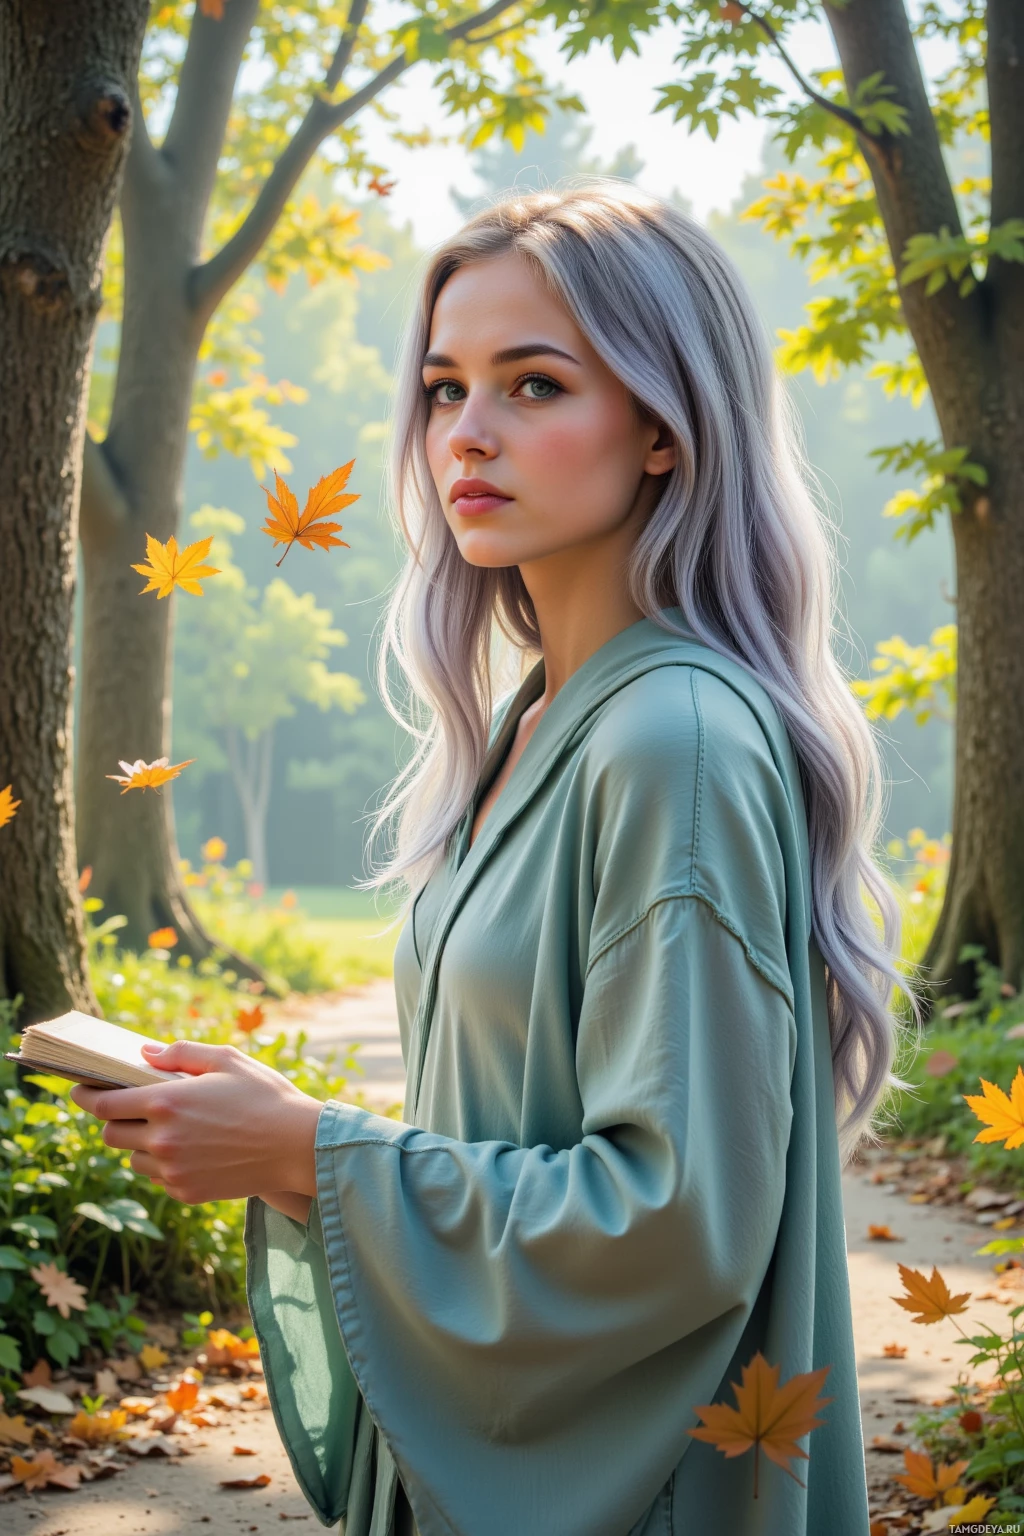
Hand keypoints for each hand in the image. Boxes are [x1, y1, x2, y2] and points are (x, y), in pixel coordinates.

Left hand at [68, 1040, 322, 1204]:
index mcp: (166, 1102)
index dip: (86, 1095)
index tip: (80, 1089)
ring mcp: (173, 1170)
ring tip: (169, 1129)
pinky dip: (164, 1164)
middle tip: (130, 1108)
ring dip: (141, 1143)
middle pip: (111, 1134)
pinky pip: (158, 1178)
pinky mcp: (186, 1192)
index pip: (103, 1104)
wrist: (297, 1147)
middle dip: (114, 1120)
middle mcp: (162, 1139)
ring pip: (133, 1159)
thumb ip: (180, 1053)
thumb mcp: (227, 1059)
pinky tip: (191, 1150)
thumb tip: (144, 1054)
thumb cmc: (265, 1096)